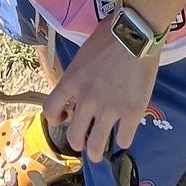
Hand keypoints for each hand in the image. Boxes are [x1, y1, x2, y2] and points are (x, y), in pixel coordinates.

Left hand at [43, 21, 158, 162]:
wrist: (135, 33)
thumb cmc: (108, 36)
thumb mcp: (83, 56)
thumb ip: (78, 78)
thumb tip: (78, 94)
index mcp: (72, 82)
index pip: (50, 110)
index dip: (55, 119)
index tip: (64, 119)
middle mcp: (87, 100)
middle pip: (74, 137)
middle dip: (79, 143)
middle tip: (85, 142)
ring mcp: (109, 109)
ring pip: (97, 147)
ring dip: (97, 153)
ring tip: (100, 152)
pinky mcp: (132, 113)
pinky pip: (124, 140)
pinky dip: (123, 140)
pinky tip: (124, 133)